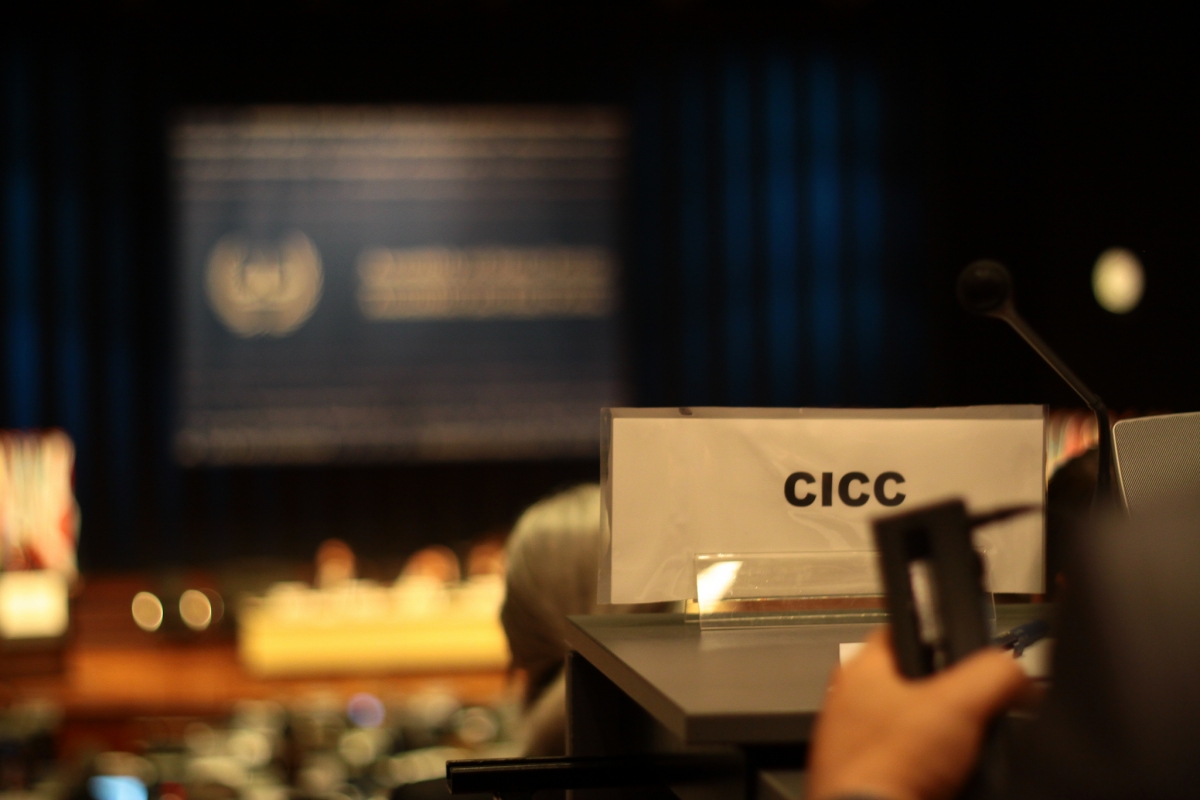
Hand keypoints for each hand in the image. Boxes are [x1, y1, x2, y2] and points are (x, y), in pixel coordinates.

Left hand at [808, 628, 1031, 799]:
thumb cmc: (897, 761)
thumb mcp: (961, 704)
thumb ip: (995, 674)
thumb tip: (1018, 673)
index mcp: (860, 671)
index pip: (903, 630)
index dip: (940, 634)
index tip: (969, 649)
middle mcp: (849, 703)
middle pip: (914, 682)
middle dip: (950, 694)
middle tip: (979, 707)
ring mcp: (854, 743)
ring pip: (912, 725)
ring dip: (943, 736)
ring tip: (970, 748)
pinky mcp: (865, 776)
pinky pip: (906, 761)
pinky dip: (930, 767)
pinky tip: (951, 776)